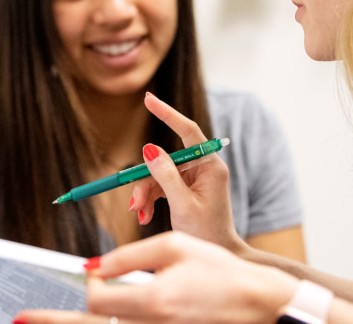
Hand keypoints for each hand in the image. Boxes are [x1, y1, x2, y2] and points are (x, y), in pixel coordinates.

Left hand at [15, 232, 297, 323]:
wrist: (256, 305)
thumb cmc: (218, 271)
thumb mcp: (175, 247)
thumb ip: (130, 255)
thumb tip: (90, 267)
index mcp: (154, 303)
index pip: (96, 300)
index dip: (90, 283)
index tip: (97, 272)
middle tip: (20, 319)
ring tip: (38, 323)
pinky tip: (87, 320)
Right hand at [130, 93, 244, 251]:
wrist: (218, 254)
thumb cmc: (207, 232)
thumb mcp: (182, 204)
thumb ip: (165, 175)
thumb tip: (150, 148)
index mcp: (210, 165)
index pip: (188, 130)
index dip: (167, 113)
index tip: (148, 98)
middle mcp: (203, 167)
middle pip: (165, 160)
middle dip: (146, 181)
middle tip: (134, 203)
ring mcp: (194, 178)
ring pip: (159, 174)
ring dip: (145, 194)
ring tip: (140, 215)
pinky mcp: (186, 189)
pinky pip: (161, 185)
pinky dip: (150, 199)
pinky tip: (144, 216)